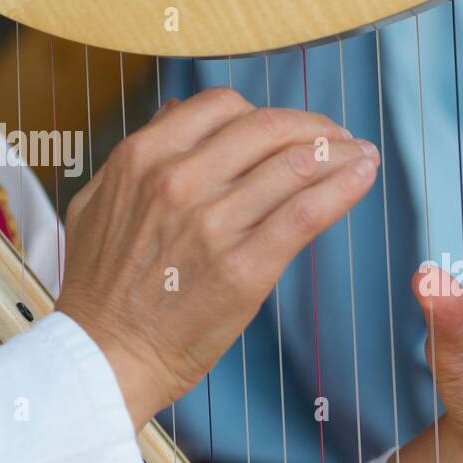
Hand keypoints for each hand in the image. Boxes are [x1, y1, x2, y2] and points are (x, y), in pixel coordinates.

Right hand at [56, 88, 378, 428]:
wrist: (104, 356)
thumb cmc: (101, 287)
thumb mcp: (100, 201)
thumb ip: (140, 153)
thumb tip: (180, 111)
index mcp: (144, 157)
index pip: (224, 107)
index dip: (268, 113)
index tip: (291, 128)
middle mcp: (179, 181)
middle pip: (269, 128)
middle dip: (315, 127)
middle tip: (339, 138)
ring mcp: (213, 224)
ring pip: (295, 165)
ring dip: (341, 153)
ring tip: (362, 156)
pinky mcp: (244, 268)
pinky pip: (305, 213)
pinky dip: (343, 188)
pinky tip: (362, 178)